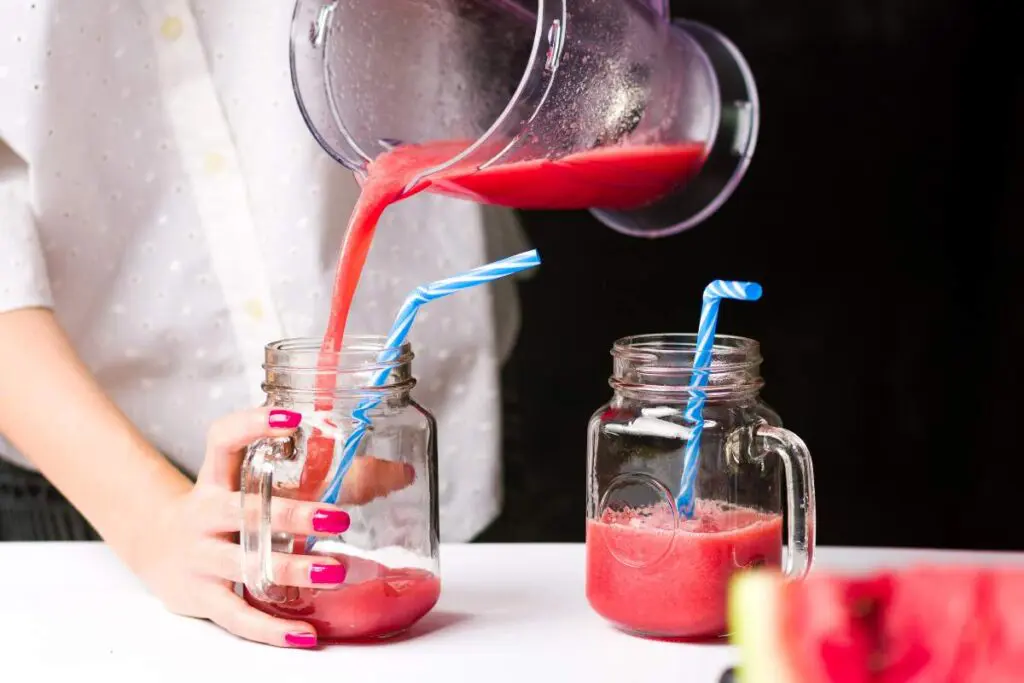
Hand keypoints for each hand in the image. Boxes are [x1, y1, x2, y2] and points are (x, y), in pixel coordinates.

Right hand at [129, 407, 414, 647]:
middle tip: (338, 517)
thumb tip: (400, 473)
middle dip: (291, 515)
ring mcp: (199, 557)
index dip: (252, 425)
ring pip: (243, 564)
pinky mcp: (201, 596)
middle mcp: (203, 514)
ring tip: (335, 570)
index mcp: (214, 478)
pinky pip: (238, 616)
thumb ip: (310, 474)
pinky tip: (305, 634)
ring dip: (290, 570)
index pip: (222, 440)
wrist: (155, 547)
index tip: (292, 418)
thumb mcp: (248, 483)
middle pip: (243, 510)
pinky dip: (272, 629)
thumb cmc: (220, 510)